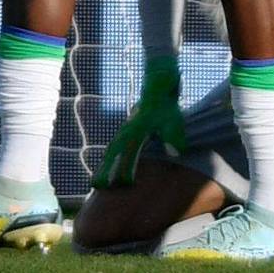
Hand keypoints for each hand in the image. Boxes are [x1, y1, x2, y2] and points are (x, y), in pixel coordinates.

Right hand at [94, 56, 183, 187]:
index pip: (126, 156)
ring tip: (97, 183)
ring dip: (104, 166)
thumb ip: (173, 135)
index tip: (126, 185)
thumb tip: (176, 153)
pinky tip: (107, 166)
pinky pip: (113, 148)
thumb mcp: (173, 119)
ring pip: (110, 152)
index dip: (125, 171)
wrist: (158, 83)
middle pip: (112, 156)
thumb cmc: (166, 104)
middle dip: (105, 172)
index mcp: (135, 132)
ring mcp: (124, 131)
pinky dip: (109, 158)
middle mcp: (126, 133)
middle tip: (97, 188)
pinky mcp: (126, 130)